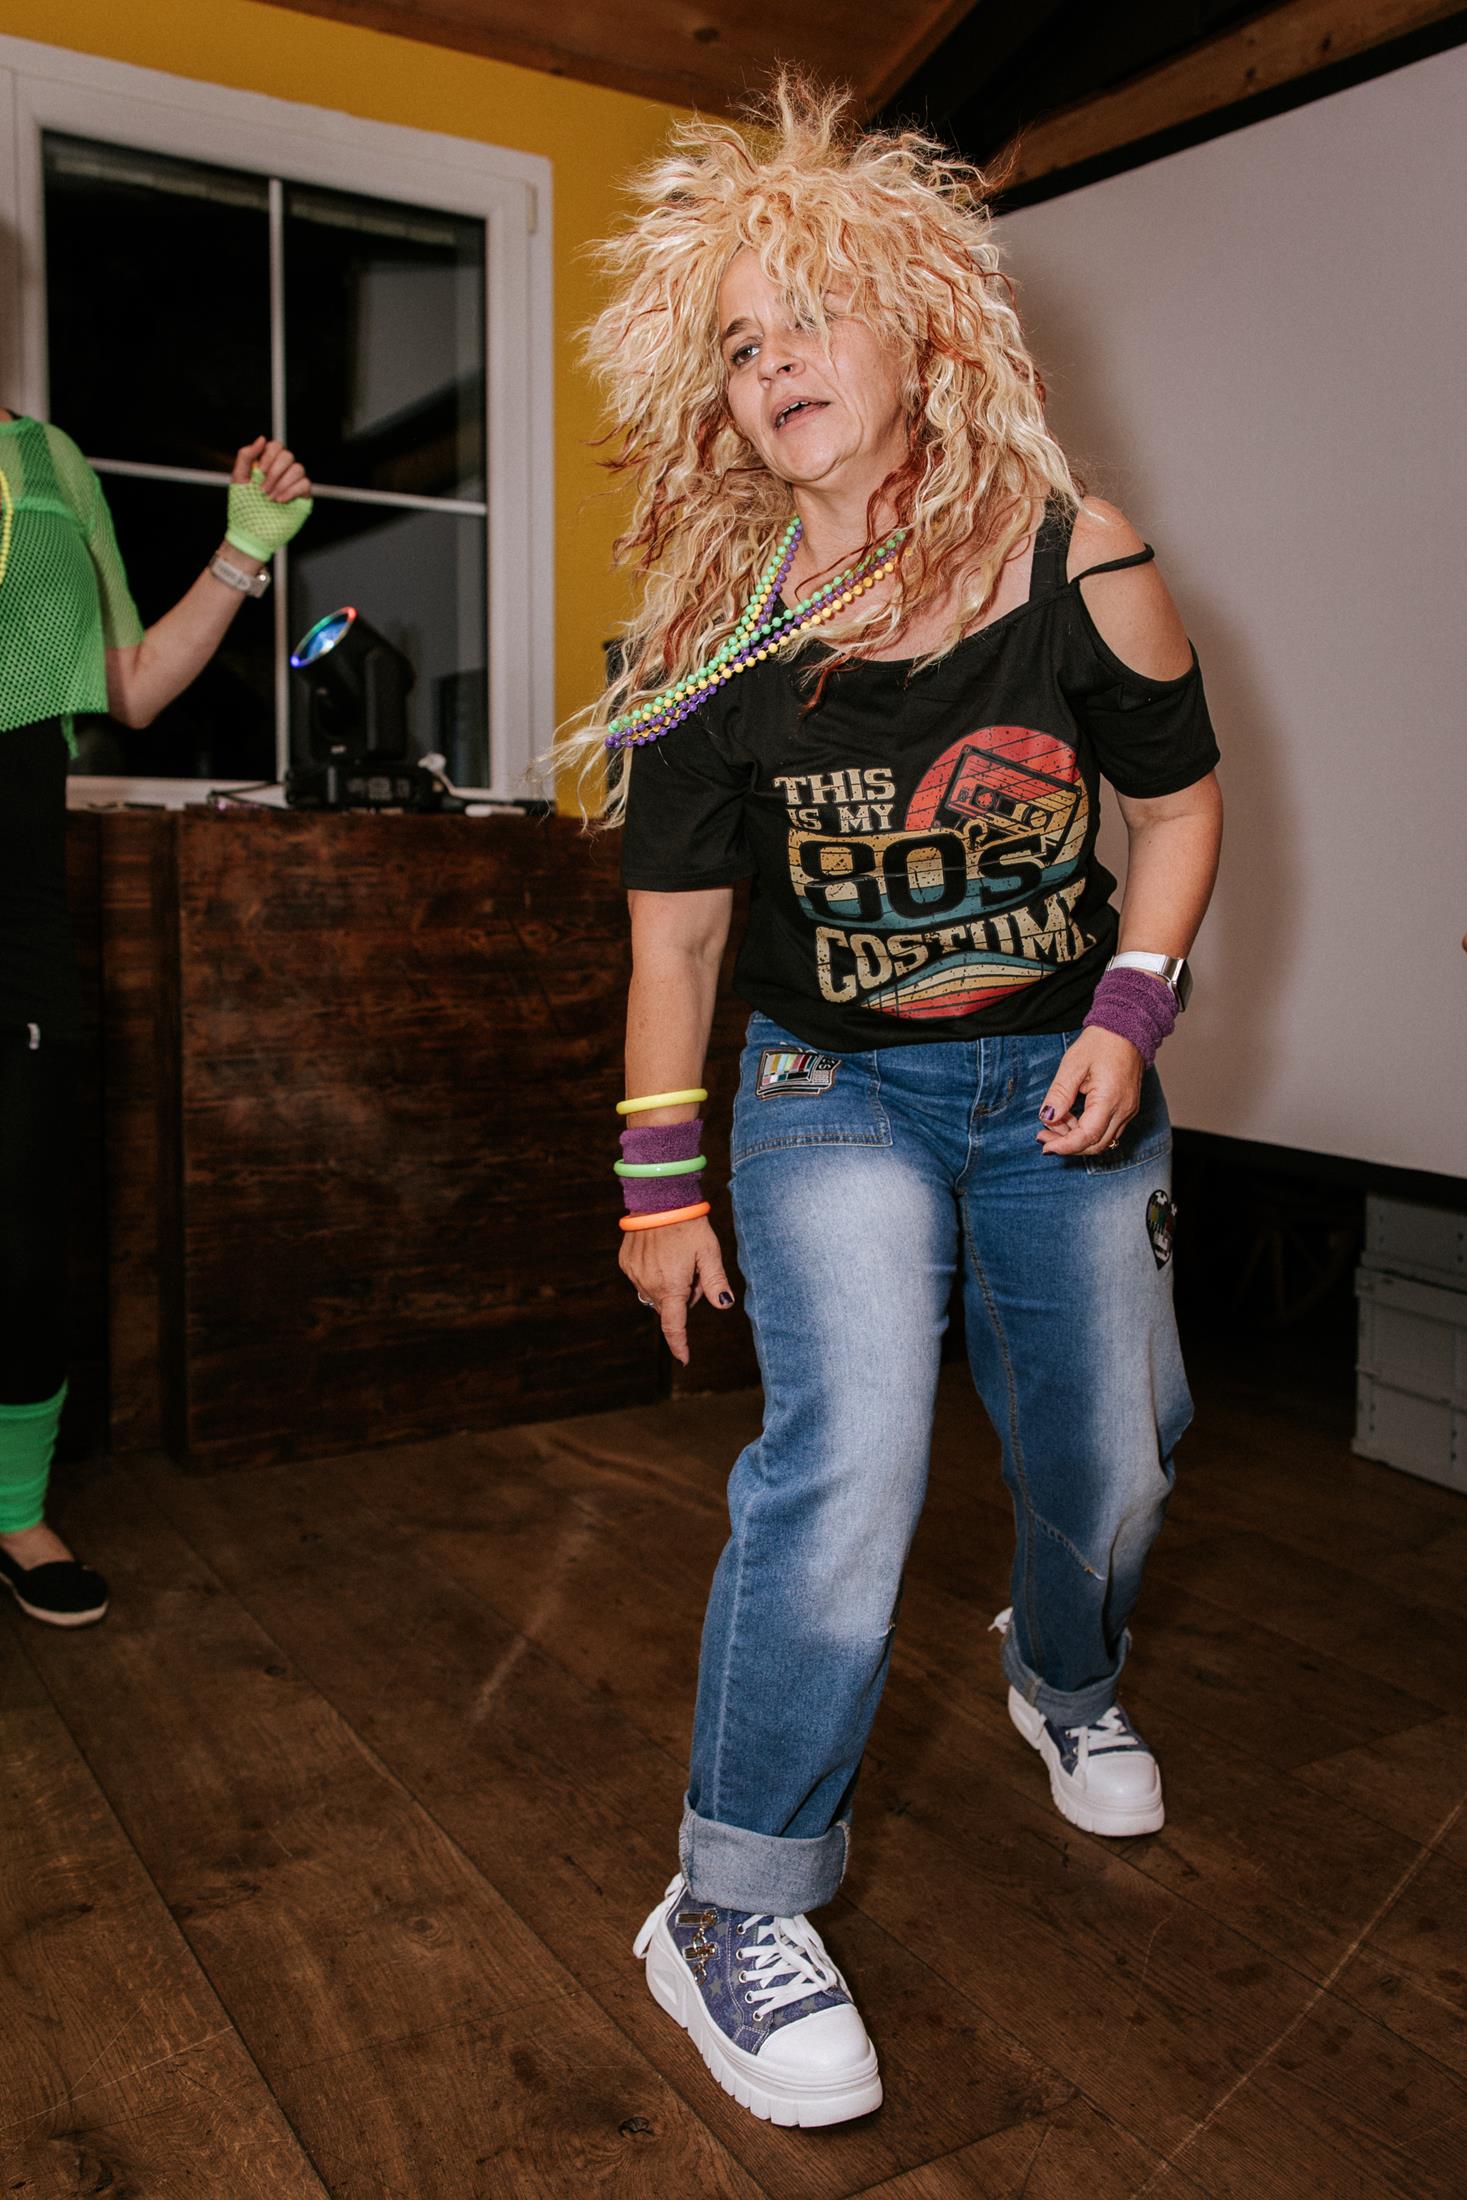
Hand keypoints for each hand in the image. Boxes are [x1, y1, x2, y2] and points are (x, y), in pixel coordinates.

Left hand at [225, 437, 313, 562]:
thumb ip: (246, 456)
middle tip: (263, 490)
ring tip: (270, 499)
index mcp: (267, 465)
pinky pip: (305, 484)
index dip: (270, 455)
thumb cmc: (243, 508)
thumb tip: (262, 438)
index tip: (261, 471)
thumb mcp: (238, 479)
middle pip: (288, 456)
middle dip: (275, 472)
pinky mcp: (302, 498)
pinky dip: (292, 491)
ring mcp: (293, 485)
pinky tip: (280, 501)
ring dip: (282, 483)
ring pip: (298, 469)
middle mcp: (282, 472)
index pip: (276, 447)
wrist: (251, 533)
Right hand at [620, 1217, 735, 1366]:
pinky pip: (642, 1278)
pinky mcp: (626, 1262)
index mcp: (671, 1287)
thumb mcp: (709, 1252)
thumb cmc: (689, 1224)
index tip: (684, 1358)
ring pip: (655, 1293)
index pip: (674, 1326)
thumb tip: (725, 1305)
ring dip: (667, 1285)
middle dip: (683, 1296)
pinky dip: (654, 1272)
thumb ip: (715, 1282)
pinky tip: (662, 1251)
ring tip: (676, 1257)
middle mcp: (648, 1285)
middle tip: (694, 1270)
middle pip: (669, 1306)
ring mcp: (634, 1274)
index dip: (679, 1345)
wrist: (659, 1198)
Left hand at [1036, 1028, 1143, 1156]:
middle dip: (1067, 1145)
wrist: (1127, 1029)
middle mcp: (1123, 1110)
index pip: (1087, 1137)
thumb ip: (1059, 1094)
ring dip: (1077, 1139)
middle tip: (1043, 1135)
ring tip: (1055, 1122)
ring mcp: (1128, 1111)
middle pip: (1095, 1145)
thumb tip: (1047, 1117)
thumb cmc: (1101, 1043)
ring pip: (1102, 1140)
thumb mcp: (1072, 1064)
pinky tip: (1071, 1118)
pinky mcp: (1127, 1108)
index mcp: (1110, 1099)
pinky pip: (1107, 1130)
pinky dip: (1087, 1130)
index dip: (1064, 1146)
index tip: (1045, 1145)